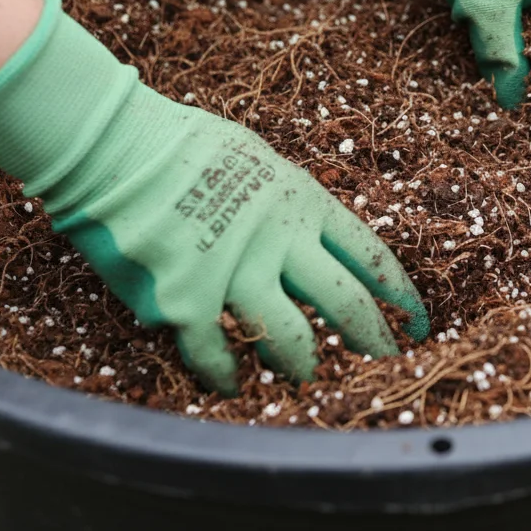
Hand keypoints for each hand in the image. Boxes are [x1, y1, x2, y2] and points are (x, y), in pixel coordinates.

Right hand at [0, 0, 429, 394]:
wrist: (113, 147)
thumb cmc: (183, 147)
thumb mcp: (258, 162)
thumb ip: (288, 205)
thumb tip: (312, 239)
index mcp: (303, 203)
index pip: (372, 256)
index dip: (400, 295)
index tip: (417, 322)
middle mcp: (280, 242)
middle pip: (347, 305)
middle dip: (374, 341)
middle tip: (385, 363)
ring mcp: (234, 274)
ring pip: (292, 340)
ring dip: (304, 366)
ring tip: (307, 380)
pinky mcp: (187, 302)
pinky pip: (217, 354)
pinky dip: (227, 374)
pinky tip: (231, 383)